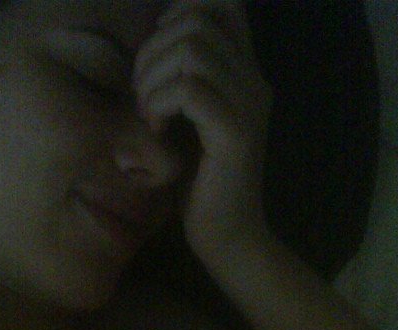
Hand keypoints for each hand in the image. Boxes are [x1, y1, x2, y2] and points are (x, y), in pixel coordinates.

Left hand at [133, 0, 273, 266]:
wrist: (229, 239)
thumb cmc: (199, 184)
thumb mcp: (187, 120)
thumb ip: (181, 79)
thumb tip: (150, 42)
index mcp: (245, 73)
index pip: (222, 3)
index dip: (179, 11)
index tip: (156, 57)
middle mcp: (254, 81)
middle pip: (197, 20)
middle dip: (153, 50)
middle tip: (143, 94)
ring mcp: (249, 106)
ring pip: (191, 50)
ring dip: (152, 77)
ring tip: (147, 112)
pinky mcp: (236, 134)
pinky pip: (189, 89)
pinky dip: (159, 103)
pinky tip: (156, 130)